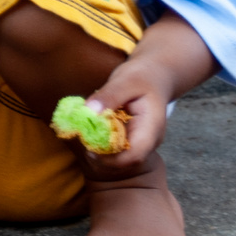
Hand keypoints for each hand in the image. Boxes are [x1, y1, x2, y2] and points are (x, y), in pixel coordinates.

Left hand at [83, 59, 174, 177]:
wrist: (154, 76)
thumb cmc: (142, 77)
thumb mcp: (125, 81)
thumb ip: (109, 96)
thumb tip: (89, 111)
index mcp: (152, 128)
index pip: (135, 156)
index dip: (111, 159)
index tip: (89, 149)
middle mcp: (149, 140)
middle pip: (125, 160)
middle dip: (101, 155)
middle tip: (81, 139)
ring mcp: (141, 140)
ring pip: (119, 156)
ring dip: (99, 149)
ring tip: (84, 132)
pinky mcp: (131, 137)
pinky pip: (115, 146)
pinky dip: (101, 141)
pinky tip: (90, 129)